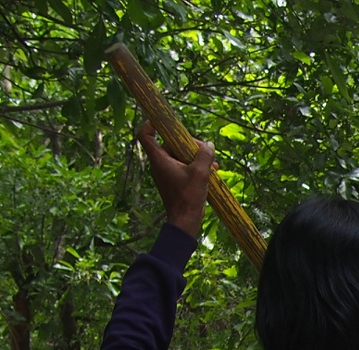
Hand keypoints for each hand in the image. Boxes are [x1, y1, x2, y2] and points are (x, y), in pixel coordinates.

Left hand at [137, 121, 214, 238]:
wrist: (185, 220)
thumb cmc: (189, 197)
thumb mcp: (200, 173)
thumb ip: (204, 155)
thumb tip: (209, 144)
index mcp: (159, 159)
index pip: (145, 135)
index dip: (150, 123)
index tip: (162, 120)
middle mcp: (159, 164)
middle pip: (170, 144)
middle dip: (189, 145)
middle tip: (205, 150)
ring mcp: (166, 173)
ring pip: (179, 156)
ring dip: (196, 157)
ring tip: (213, 165)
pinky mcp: (173, 181)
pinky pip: (182, 167)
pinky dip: (194, 167)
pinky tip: (211, 172)